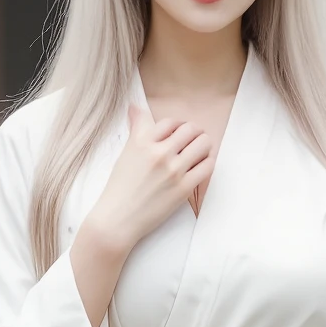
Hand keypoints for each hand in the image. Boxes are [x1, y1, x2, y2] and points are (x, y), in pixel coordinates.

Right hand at [70, 106, 215, 326]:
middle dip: (194, 134)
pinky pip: (208, 166)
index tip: (178, 134)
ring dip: (204, 146)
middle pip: (190, 129)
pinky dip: (207, 163)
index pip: (170, 122)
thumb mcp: (125, 153)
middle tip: (193, 142)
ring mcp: (173, 170)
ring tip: (199, 152)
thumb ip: (136, 129)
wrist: (117, 220)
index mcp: (142, 141)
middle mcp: (159, 152)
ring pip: (203, 144)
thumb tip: (135, 107)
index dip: (177, 127)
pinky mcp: (184, 188)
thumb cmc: (120, 188)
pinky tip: (200, 167)